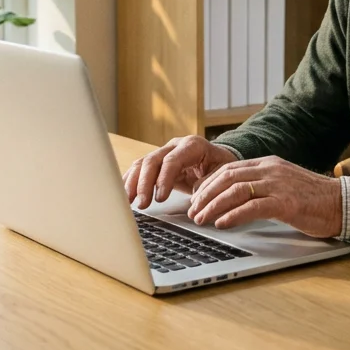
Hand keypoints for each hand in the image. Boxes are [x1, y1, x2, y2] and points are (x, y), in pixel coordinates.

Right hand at [123, 135, 238, 208]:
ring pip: (142, 164)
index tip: (160, 198)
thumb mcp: (223, 173)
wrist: (219, 158)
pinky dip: (131, 182)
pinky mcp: (157, 163)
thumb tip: (196, 194)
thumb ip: (210, 182)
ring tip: (128, 202)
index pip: (172, 160)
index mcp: (192, 145)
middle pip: (152, 161)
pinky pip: (139, 170)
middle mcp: (174, 146)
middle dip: (144, 183)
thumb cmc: (222, 166)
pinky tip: (125, 195)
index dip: (163, 179)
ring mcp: (163, 153)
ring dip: (133, 183)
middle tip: (142, 204)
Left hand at [187, 156, 342, 238]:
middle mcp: (270, 170)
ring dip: (213, 206)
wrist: (341, 203)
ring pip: (236, 190)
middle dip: (205, 195)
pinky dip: (233, 215)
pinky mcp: (286, 203)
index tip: (195, 198)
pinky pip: (253, 207)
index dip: (207, 184)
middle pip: (227, 177)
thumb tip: (232, 199)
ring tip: (201, 219)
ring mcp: (278, 185)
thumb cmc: (312, 199)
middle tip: (192, 211)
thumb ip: (260, 186)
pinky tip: (222, 223)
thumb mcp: (282, 185)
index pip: (228, 169)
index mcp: (268, 164)